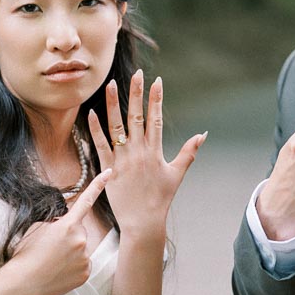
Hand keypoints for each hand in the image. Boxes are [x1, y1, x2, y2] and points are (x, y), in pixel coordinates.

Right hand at [7, 169, 111, 294]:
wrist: (23, 282)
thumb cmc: (26, 254)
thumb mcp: (36, 229)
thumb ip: (56, 223)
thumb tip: (64, 225)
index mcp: (67, 226)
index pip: (85, 201)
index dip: (98, 185)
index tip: (110, 173)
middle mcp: (80, 240)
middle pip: (80, 231)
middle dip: (69, 235)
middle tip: (50, 247)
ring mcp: (85, 258)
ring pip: (81, 249)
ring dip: (71, 252)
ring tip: (52, 261)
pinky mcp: (85, 274)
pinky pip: (83, 264)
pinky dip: (73, 266)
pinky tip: (59, 271)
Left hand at [88, 70, 205, 238]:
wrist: (143, 222)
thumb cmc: (161, 198)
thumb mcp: (177, 174)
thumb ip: (189, 152)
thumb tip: (203, 134)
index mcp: (155, 151)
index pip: (156, 118)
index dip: (157, 99)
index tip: (157, 81)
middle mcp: (139, 151)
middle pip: (137, 116)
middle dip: (137, 93)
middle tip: (137, 73)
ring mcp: (123, 159)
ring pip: (116, 126)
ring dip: (113, 104)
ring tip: (110, 84)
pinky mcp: (108, 168)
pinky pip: (100, 145)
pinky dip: (95, 128)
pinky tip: (91, 112)